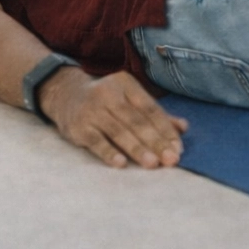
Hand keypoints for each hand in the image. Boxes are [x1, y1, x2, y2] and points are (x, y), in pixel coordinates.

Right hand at [39, 68, 188, 168]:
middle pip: (137, 121)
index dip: (166, 129)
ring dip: (137, 149)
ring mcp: (92, 110)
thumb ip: (155, 114)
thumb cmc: (106, 101)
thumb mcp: (129, 99)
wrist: (64, 95)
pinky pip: (96, 141)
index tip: (178, 148)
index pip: (151, 109)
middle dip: (155, 141)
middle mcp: (109, 94)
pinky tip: (121, 164)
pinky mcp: (77, 127)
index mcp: (126, 84)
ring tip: (152, 164)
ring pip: (119, 131)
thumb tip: (184, 128)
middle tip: (170, 159)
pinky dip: (109, 153)